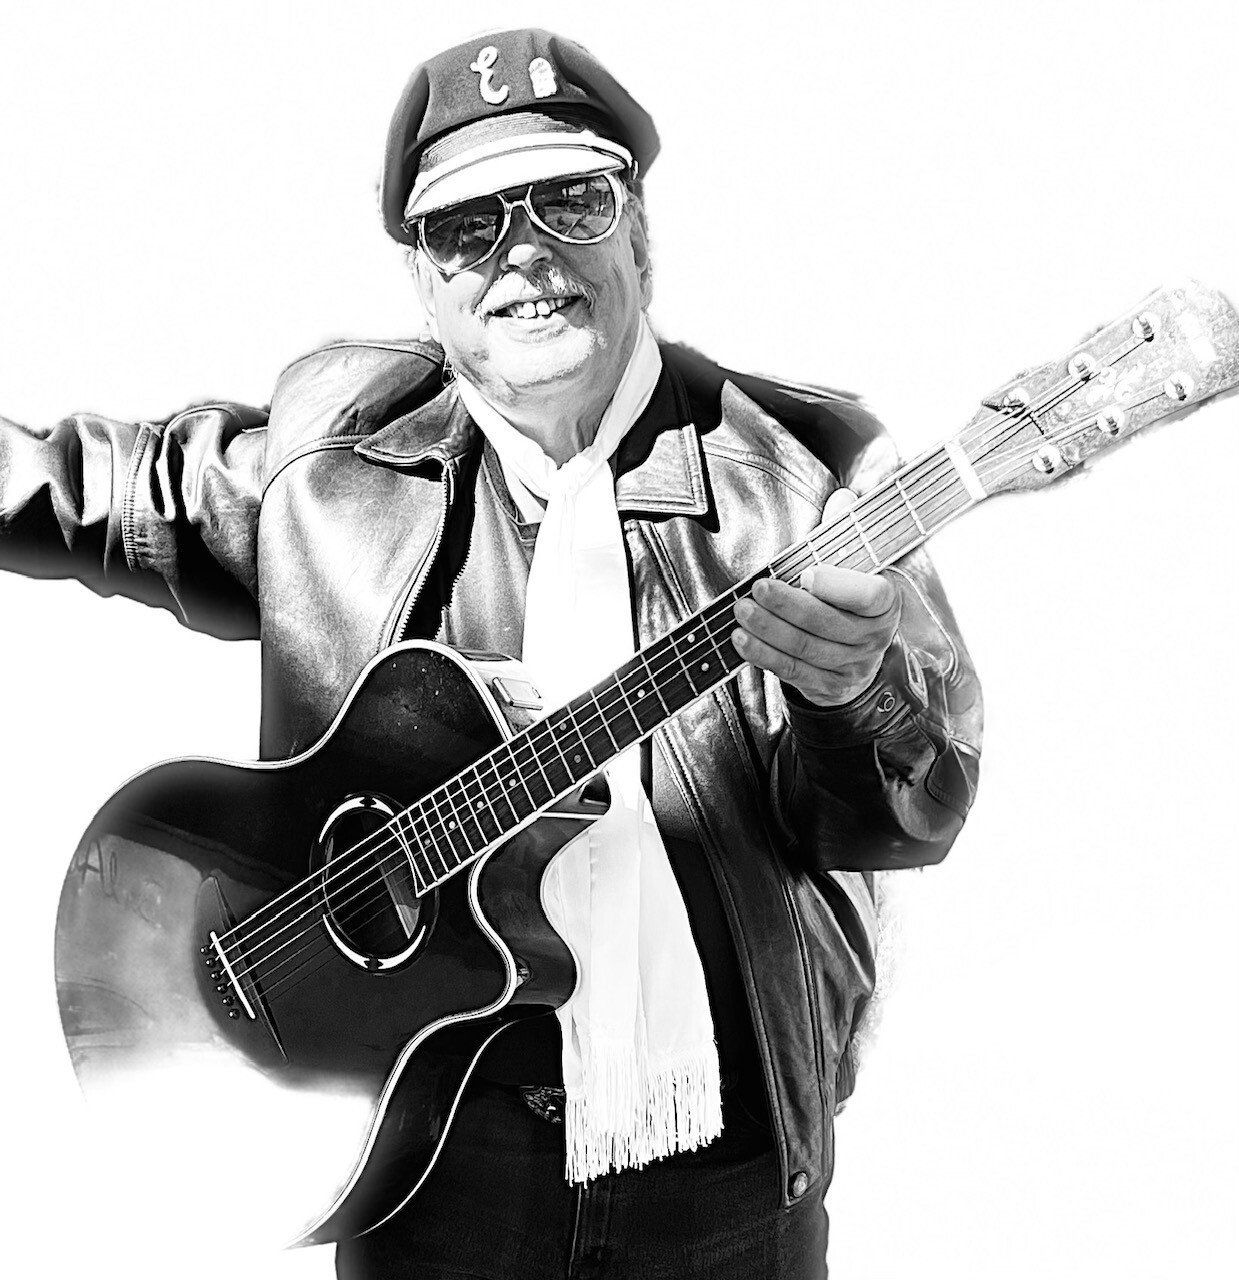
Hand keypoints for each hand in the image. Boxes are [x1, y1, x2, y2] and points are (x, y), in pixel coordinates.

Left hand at [730, 488, 901, 706]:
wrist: (859, 657)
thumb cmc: (850, 602)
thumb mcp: (855, 566)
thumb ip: (845, 533)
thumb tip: (842, 498)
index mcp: (886, 603)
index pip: (869, 595)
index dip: (838, 586)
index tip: (807, 574)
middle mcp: (873, 637)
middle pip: (827, 623)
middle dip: (788, 606)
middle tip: (758, 589)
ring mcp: (852, 666)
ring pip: (806, 648)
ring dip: (769, 630)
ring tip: (742, 611)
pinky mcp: (829, 686)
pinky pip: (792, 671)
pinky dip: (763, 655)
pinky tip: (742, 639)